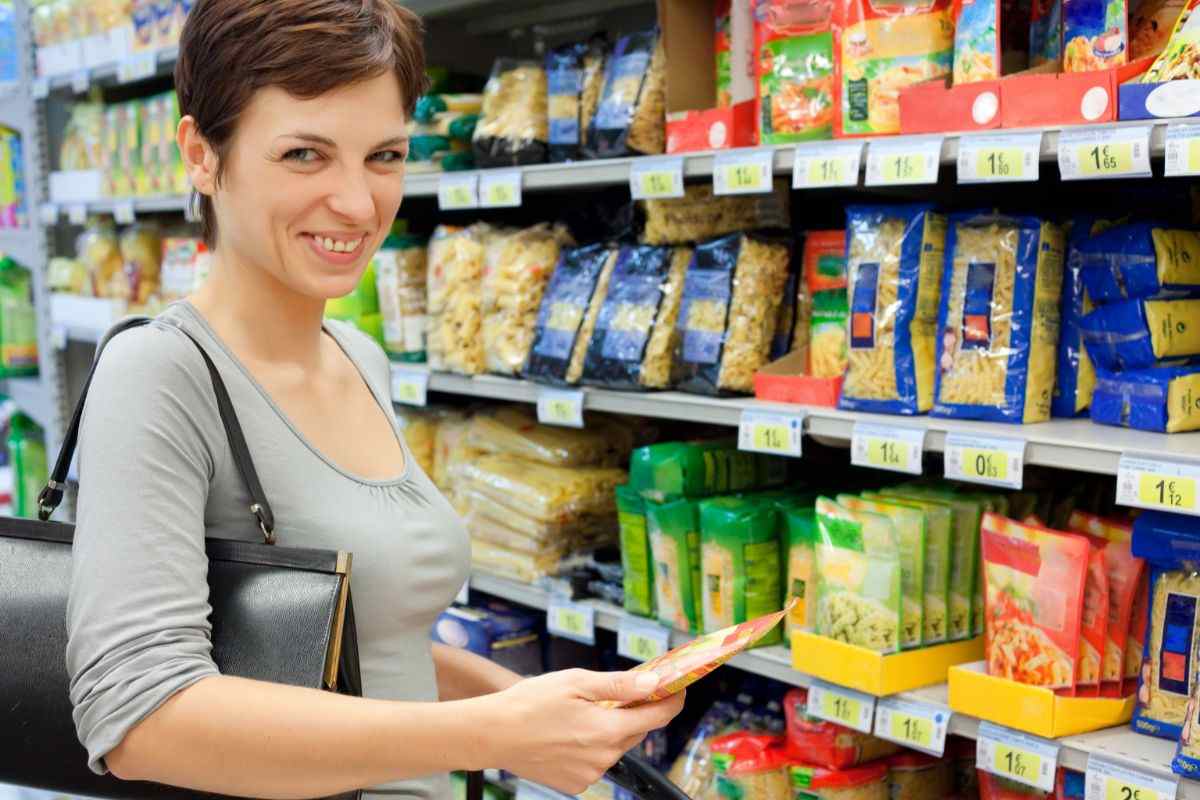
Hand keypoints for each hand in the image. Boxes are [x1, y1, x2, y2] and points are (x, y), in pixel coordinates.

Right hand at [485, 668, 685, 794]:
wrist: (492, 733)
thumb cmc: (529, 703)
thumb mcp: (576, 681)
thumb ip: (619, 684)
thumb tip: (654, 684)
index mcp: (607, 729)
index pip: (658, 716)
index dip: (672, 700)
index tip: (677, 687)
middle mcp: (603, 757)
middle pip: (636, 730)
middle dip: (634, 711)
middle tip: (617, 691)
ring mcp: (590, 774)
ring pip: (615, 746)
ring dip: (609, 728)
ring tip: (579, 712)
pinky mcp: (576, 783)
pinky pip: (596, 761)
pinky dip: (591, 746)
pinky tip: (568, 733)